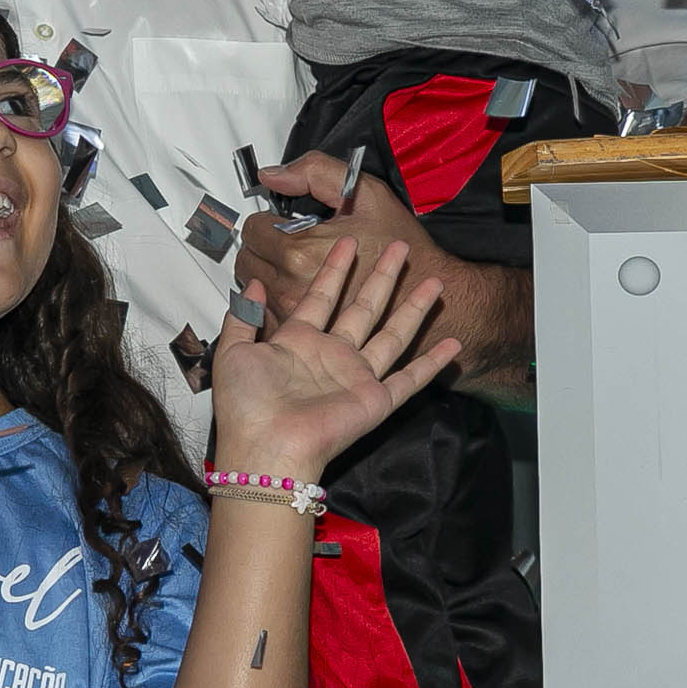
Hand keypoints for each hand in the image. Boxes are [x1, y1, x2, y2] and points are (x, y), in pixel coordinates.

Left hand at [209, 238, 457, 482]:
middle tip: (401, 246)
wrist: (266, 447)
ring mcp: (357, 377)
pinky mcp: (376, 401)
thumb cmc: (246, 404)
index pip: (323, 296)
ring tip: (436, 279)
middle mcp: (332, 355)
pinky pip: (409, 378)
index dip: (336, 269)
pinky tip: (454, 343)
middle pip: (364, 307)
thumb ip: (243, 317)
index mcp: (299, 342)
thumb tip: (252, 284)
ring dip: (414, 308)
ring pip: (393, 334)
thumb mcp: (232, 352)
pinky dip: (432, 363)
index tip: (349, 240)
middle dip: (383, 276)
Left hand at [238, 154, 432, 318]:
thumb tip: (271, 174)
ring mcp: (293, 317)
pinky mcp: (299, 338)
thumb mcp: (362, 193)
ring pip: (253, 290)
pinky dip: (272, 303)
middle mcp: (290, 289)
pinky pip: (266, 316)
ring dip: (265, 275)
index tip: (282, 221)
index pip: (253, 231)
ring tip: (289, 265)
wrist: (422, 291)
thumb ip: (313, 173)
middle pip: (247, 262)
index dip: (267, 220)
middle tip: (284, 242)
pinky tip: (292, 291)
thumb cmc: (396, 244)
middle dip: (262, 248)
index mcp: (300, 253)